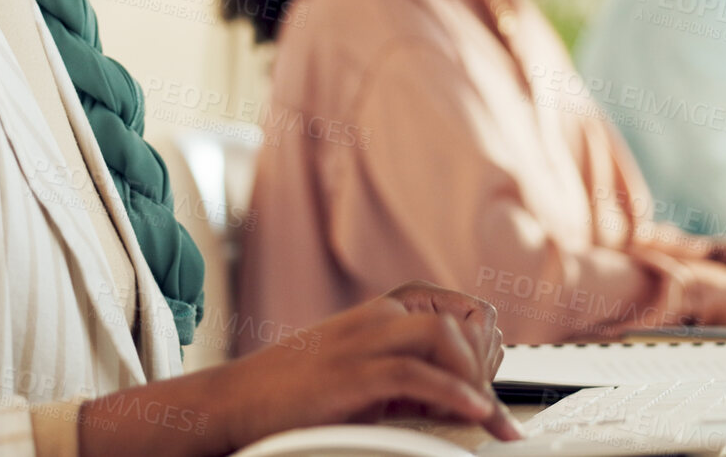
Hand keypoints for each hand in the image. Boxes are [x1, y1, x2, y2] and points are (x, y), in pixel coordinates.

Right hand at [214, 286, 521, 447]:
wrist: (234, 402)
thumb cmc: (293, 394)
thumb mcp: (362, 375)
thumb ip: (406, 377)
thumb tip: (456, 400)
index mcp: (383, 312)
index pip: (462, 308)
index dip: (487, 346)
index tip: (491, 384)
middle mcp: (376, 316)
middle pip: (462, 319)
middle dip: (487, 366)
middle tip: (488, 411)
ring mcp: (361, 341)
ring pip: (443, 336)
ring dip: (475, 378)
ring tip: (485, 417)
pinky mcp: (349, 373)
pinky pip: (414, 373)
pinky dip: (453, 393)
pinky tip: (474, 414)